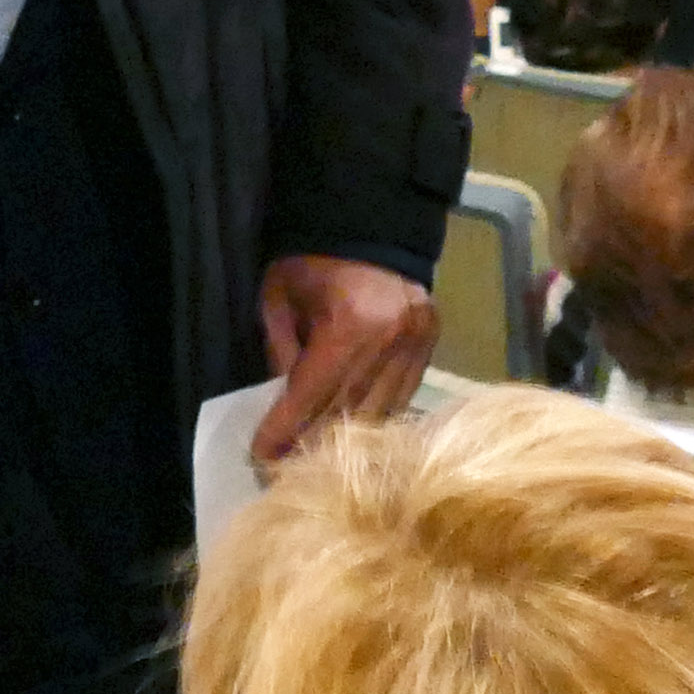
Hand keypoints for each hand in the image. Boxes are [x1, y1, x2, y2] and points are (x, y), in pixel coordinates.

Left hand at [252, 254, 436, 460]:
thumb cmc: (313, 260)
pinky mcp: (431, 346)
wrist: (370, 224)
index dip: (286, 427)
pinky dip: (376, 417)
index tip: (262, 456)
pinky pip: (403, 396)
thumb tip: (283, 407)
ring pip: (380, 411)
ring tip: (316, 460)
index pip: (313, 391)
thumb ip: (282, 352)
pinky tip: (354, 436)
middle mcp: (390, 340)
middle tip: (284, 469)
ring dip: (346, 439)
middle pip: (348, 409)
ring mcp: (417, 345)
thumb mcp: (280, 299)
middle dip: (313, 442)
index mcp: (350, 323)